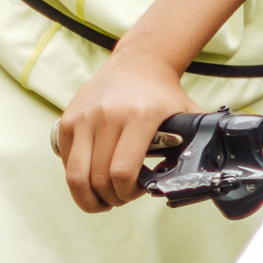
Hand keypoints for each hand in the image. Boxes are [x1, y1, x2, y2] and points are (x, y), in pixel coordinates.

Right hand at [56, 50, 198, 212]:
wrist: (138, 63)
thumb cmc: (163, 94)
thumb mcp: (186, 113)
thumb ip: (195, 143)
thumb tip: (196, 178)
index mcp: (140, 116)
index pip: (123, 171)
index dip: (128, 193)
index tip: (138, 192)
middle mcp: (108, 116)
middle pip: (99, 178)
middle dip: (110, 199)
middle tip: (120, 199)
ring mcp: (84, 117)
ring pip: (76, 175)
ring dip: (87, 197)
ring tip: (101, 200)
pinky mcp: (67, 119)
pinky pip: (66, 162)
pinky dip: (77, 178)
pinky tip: (92, 179)